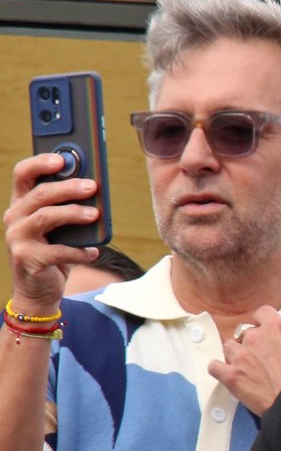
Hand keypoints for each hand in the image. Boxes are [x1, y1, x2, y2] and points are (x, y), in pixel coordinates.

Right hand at [4, 153, 100, 309]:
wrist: (38, 292)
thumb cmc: (52, 253)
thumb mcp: (58, 228)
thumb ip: (66, 208)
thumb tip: (93, 189)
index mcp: (21, 204)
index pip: (23, 173)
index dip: (40, 162)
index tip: (62, 158)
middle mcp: (14, 217)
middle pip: (40, 193)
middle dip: (68, 187)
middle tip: (92, 187)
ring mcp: (17, 238)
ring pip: (46, 217)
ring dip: (74, 213)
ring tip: (95, 215)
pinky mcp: (27, 260)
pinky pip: (57, 251)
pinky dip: (79, 251)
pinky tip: (93, 252)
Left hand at [209, 290, 280, 413]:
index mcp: (276, 326)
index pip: (262, 313)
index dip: (265, 322)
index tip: (271, 333)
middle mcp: (254, 337)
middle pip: (245, 330)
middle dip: (252, 340)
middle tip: (264, 355)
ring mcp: (240, 357)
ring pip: (229, 346)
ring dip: (236, 353)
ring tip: (248, 365)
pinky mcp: (231, 377)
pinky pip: (214, 366)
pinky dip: (219, 368)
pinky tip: (229, 373)